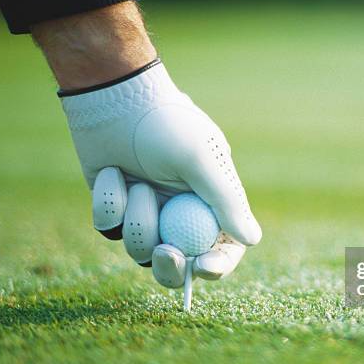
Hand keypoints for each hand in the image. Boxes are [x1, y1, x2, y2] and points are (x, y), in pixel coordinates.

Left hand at [62, 60, 261, 283]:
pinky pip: (111, 227)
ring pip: (140, 249)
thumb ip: (226, 201)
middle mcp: (181, 212)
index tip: (202, 267)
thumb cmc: (166, 124)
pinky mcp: (117, 207)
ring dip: (137, 220)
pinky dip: (110, 203)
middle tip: (161, 253)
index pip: (224, 246)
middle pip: (180, 262)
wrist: (115, 96)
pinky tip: (112, 173)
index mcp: (211, 202)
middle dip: (170, 265)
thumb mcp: (200, 159)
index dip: (218, 264)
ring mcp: (148, 211)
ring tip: (135, 183)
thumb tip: (252, 239)